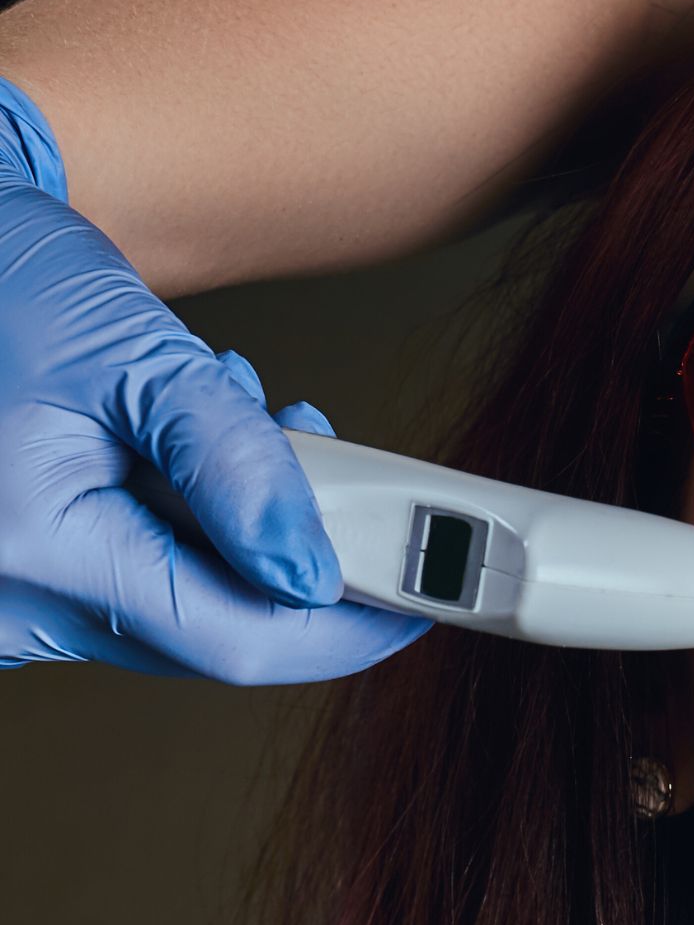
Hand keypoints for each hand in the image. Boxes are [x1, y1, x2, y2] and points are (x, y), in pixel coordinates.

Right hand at [0, 75, 427, 683]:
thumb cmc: (5, 283)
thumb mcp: (140, 355)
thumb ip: (239, 467)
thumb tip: (315, 569)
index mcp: (35, 552)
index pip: (239, 641)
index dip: (350, 627)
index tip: (421, 595)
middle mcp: (10, 604)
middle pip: (216, 632)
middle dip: (294, 554)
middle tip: (330, 462)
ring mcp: (7, 606)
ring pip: (181, 609)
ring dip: (242, 532)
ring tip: (236, 421)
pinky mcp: (15, 587)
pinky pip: (132, 587)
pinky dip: (186, 530)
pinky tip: (185, 455)